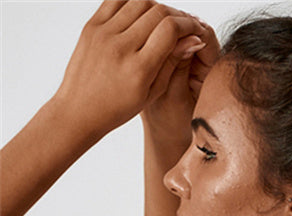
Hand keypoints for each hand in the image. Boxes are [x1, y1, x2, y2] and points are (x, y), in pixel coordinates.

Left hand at [53, 0, 208, 139]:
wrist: (78, 110)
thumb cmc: (118, 108)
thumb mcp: (151, 93)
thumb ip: (172, 63)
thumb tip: (193, 39)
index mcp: (138, 70)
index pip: (170, 30)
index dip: (188, 25)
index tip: (194, 30)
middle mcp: (120, 48)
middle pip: (158, 12)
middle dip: (176, 15)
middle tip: (182, 25)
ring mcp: (103, 34)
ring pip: (139, 2)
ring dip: (156, 7)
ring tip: (161, 21)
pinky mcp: (91, 26)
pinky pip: (117, 0)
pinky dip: (133, 2)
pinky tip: (140, 14)